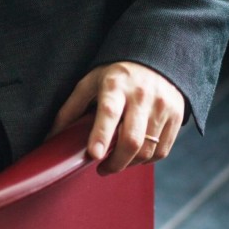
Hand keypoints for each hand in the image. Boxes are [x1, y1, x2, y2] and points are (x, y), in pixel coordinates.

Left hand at [48, 61, 184, 172]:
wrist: (154, 60)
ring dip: (128, 164)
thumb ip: (71, 109)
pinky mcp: (177, 116)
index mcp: (115, 85)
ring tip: (115, 161)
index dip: (101, 135)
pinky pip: (162, 151)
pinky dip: (146, 160)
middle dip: (115, 163)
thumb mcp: (90, 83)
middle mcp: (141, 95)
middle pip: (132, 140)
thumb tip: (51, 137)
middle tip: (101, 168)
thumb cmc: (115, 76)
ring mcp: (162, 106)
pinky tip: (134, 155)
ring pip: (147, 150)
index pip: (109, 112)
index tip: (93, 154)